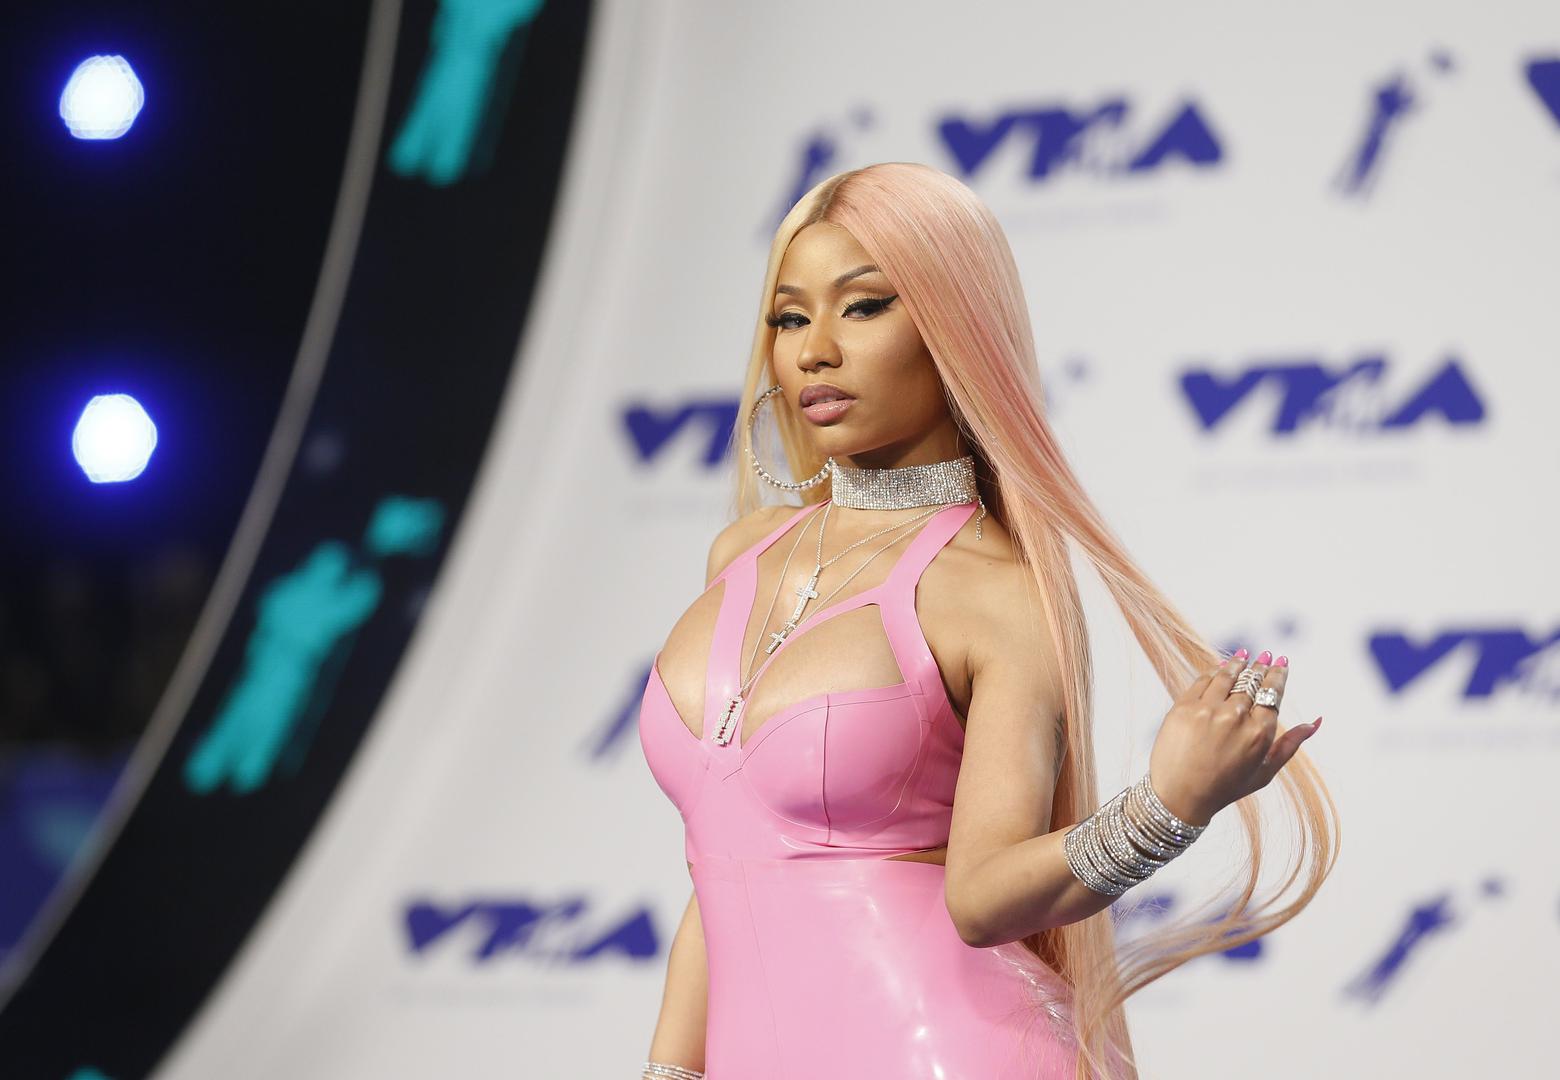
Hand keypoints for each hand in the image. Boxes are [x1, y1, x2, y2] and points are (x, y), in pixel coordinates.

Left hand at [1147, 649, 1321, 825]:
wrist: (1179, 795)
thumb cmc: (1226, 787)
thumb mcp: (1265, 772)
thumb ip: (1291, 744)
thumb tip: (1316, 721)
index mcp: (1259, 733)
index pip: (1272, 693)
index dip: (1278, 675)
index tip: (1281, 662)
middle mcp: (1234, 717)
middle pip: (1251, 681)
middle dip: (1260, 667)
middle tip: (1265, 657)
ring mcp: (1207, 710)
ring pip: (1227, 675)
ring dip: (1238, 663)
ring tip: (1245, 656)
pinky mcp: (1183, 707)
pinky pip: (1203, 680)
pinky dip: (1214, 671)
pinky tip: (1220, 667)